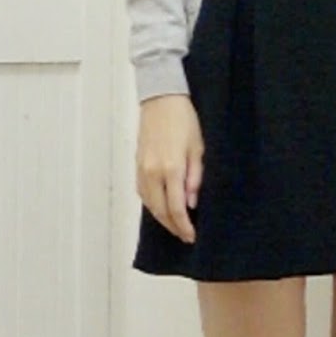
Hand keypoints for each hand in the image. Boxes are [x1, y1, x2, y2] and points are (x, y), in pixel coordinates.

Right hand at [137, 93, 203, 241]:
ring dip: (162, 219)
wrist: (162, 100)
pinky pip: (143, 194)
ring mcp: (142, 170)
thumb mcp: (198, 148)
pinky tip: (162, 209)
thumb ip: (194, 178)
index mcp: (171, 169)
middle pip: (161, 211)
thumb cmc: (185, 121)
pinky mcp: (137, 165)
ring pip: (150, 205)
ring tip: (176, 226)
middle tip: (186, 236)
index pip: (176, 209)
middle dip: (173, 227)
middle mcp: (153, 173)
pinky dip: (153, 205)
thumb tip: (191, 204)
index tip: (192, 236)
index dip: (184, 227)